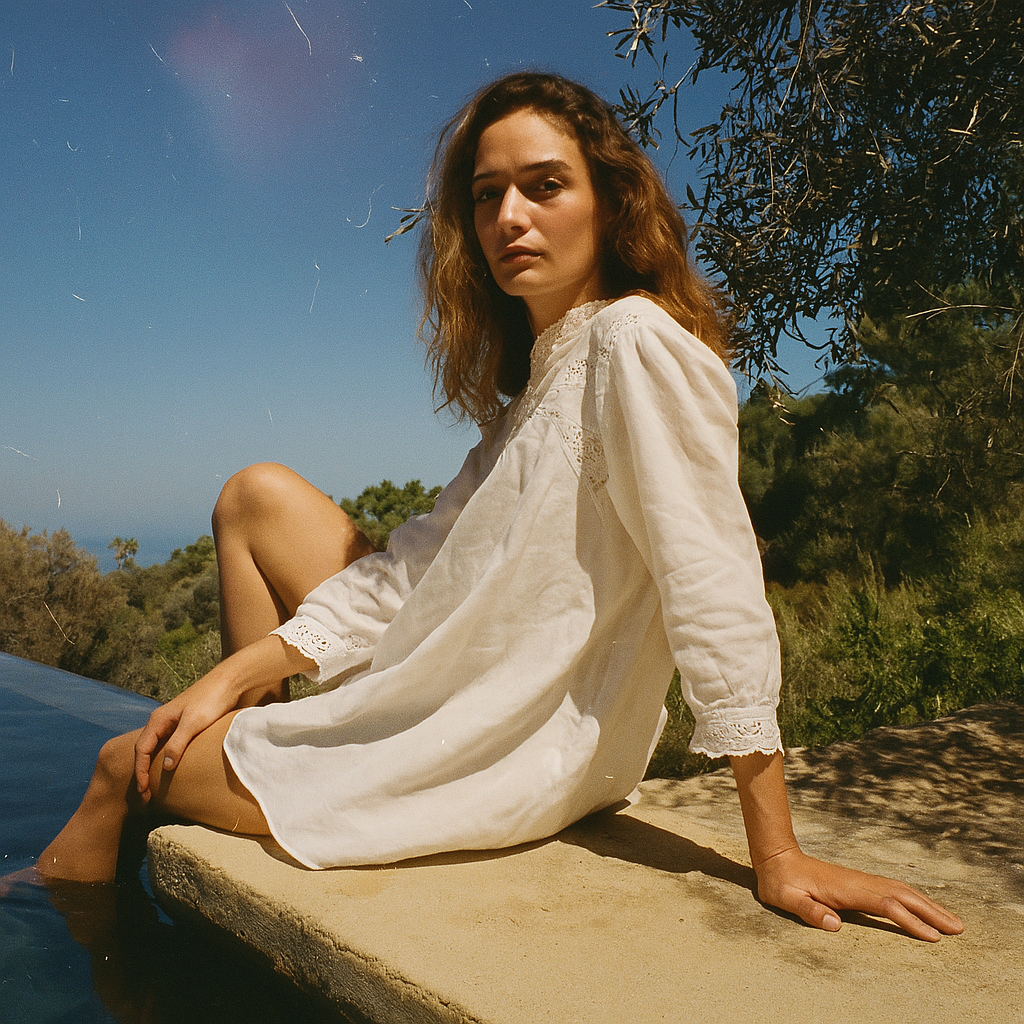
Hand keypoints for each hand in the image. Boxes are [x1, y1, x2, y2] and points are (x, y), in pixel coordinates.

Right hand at [133, 634, 314, 798]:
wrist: (230, 682)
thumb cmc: (211, 700)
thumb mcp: (194, 723)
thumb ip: (178, 744)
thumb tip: (166, 768)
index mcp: (158, 720)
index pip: (141, 750)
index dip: (140, 772)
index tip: (143, 791)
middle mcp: (161, 721)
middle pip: (144, 750)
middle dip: (143, 773)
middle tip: (146, 796)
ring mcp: (172, 723)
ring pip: (156, 748)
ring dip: (153, 767)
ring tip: (155, 787)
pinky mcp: (184, 724)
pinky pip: (168, 745)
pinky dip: (164, 760)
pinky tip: (171, 770)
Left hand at [754, 846, 964, 940]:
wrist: (777, 858)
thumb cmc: (781, 883)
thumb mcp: (786, 899)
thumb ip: (808, 911)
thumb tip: (834, 925)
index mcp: (846, 890)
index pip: (886, 906)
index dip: (911, 921)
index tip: (934, 938)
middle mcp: (859, 882)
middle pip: (902, 895)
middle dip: (932, 912)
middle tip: (959, 929)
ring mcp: (860, 880)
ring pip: (901, 890)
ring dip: (927, 904)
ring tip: (952, 920)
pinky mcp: (859, 882)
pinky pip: (893, 890)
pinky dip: (913, 897)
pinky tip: (923, 906)